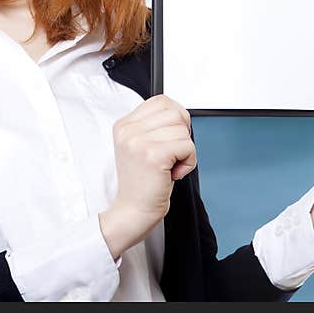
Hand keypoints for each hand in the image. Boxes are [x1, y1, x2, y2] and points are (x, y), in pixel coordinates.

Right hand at [100, 94, 196, 258]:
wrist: (133, 211)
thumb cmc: (143, 182)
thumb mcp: (141, 146)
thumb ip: (154, 126)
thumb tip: (180, 114)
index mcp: (124, 124)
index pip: (161, 101)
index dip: (176, 118)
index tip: (171, 138)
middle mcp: (128, 130)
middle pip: (175, 113)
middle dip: (182, 134)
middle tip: (172, 155)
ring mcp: (138, 141)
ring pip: (183, 130)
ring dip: (185, 151)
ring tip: (170, 166)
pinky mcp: (153, 155)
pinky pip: (187, 146)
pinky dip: (189, 162)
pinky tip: (174, 173)